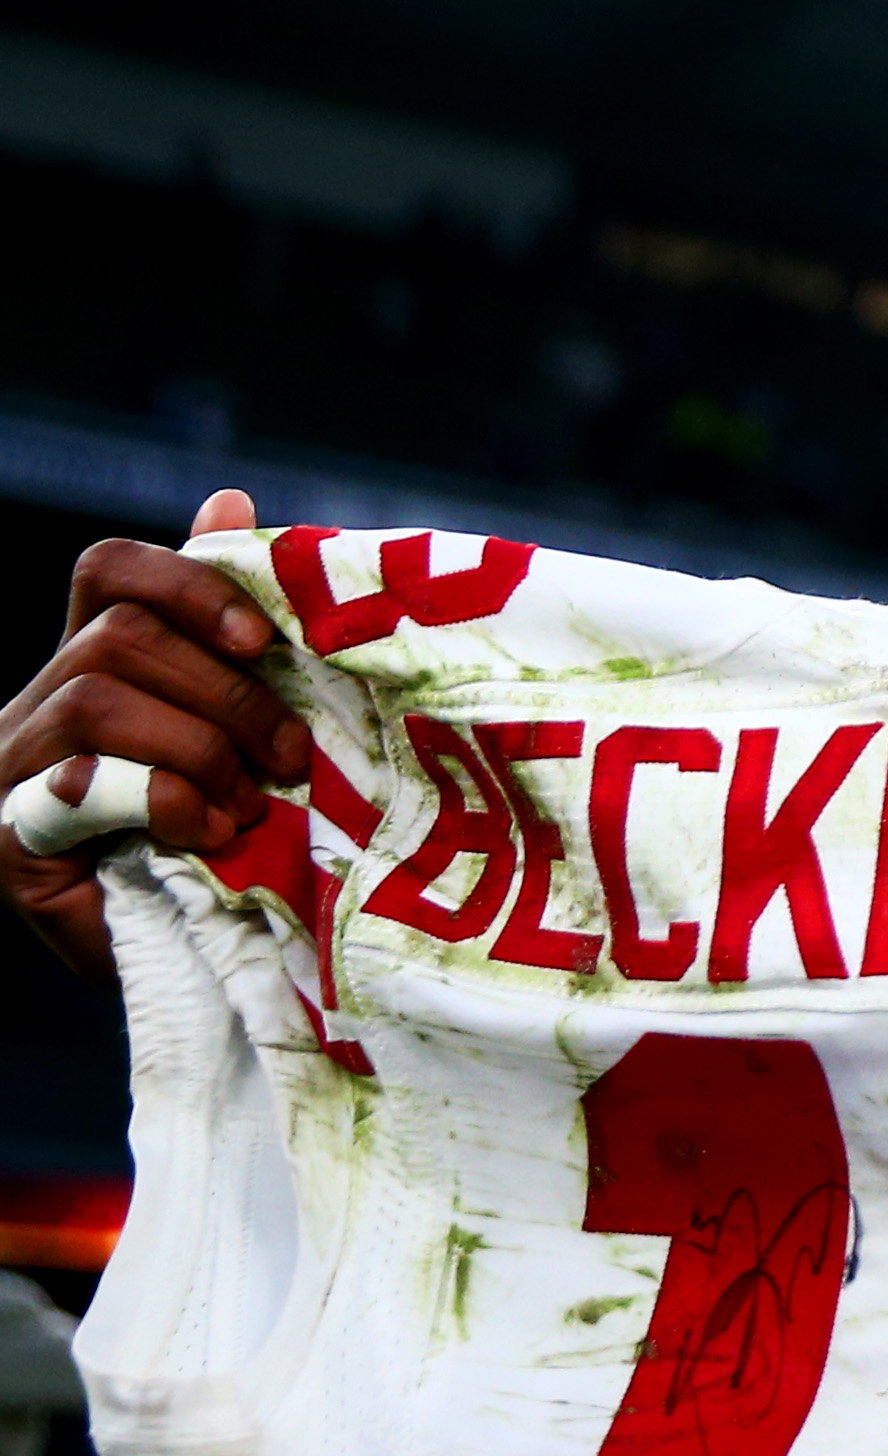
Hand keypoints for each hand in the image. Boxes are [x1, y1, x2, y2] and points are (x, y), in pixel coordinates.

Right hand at [0, 489, 305, 978]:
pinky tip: (204, 834)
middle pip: (118, 638)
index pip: (108, 571)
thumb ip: (230, 632)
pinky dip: (163, 801)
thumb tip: (230, 500)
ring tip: (249, 806)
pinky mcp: (13, 838)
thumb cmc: (216, 836)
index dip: (186, 582)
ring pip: (98, 699)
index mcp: (93, 665)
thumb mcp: (239, 729)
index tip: (260, 636)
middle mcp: (38, 704)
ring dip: (199, 749)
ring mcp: (14, 769)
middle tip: (291, 757)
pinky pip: (82, 784)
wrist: (176, 955)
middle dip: (225, 692)